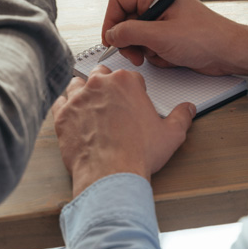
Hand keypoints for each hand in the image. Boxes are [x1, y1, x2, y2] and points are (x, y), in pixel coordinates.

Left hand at [52, 65, 195, 196]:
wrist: (110, 174)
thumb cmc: (138, 154)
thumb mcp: (171, 135)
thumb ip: (181, 117)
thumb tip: (188, 109)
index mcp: (126, 82)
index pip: (130, 76)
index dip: (133, 90)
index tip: (133, 102)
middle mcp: (99, 84)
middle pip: (101, 74)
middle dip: (106, 85)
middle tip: (112, 103)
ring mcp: (78, 98)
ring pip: (77, 84)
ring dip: (83, 92)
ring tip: (91, 108)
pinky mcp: (62, 114)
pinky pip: (59, 102)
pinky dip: (65, 107)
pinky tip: (73, 116)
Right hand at [102, 0, 247, 76]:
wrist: (230, 53)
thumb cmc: (206, 38)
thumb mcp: (161, 35)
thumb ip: (130, 33)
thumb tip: (111, 34)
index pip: (119, 0)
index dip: (110, 21)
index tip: (110, 40)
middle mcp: (158, 4)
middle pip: (126, 20)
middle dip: (129, 40)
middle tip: (134, 54)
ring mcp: (163, 21)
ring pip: (136, 36)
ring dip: (144, 50)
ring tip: (159, 55)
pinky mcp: (169, 36)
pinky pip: (149, 46)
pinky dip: (156, 55)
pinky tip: (170, 57)